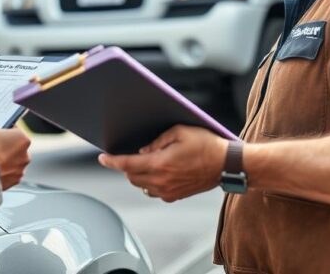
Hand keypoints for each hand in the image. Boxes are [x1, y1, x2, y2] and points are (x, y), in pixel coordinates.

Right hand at [0, 120, 30, 189]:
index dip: (4, 131)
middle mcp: (25, 155)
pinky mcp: (13, 182)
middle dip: (3, 147)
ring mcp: (20, 169)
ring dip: (3, 161)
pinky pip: (8, 175)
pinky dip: (0, 173)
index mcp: (22, 138)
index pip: (16, 130)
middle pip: (14, 147)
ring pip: (12, 162)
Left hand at [98, 125, 226, 201]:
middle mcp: (162, 181)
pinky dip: (149, 183)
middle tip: (128, 155)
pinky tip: (157, 172)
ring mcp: (168, 191)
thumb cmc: (206, 145)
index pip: (127, 164)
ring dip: (137, 175)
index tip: (102, 158)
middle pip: (131, 177)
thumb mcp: (180, 132)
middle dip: (125, 167)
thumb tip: (142, 150)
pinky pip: (153, 192)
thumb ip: (157, 141)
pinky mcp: (175, 197)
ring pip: (141, 186)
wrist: (226, 165)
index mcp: (160, 164)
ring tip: (144, 162)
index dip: (112, 161)